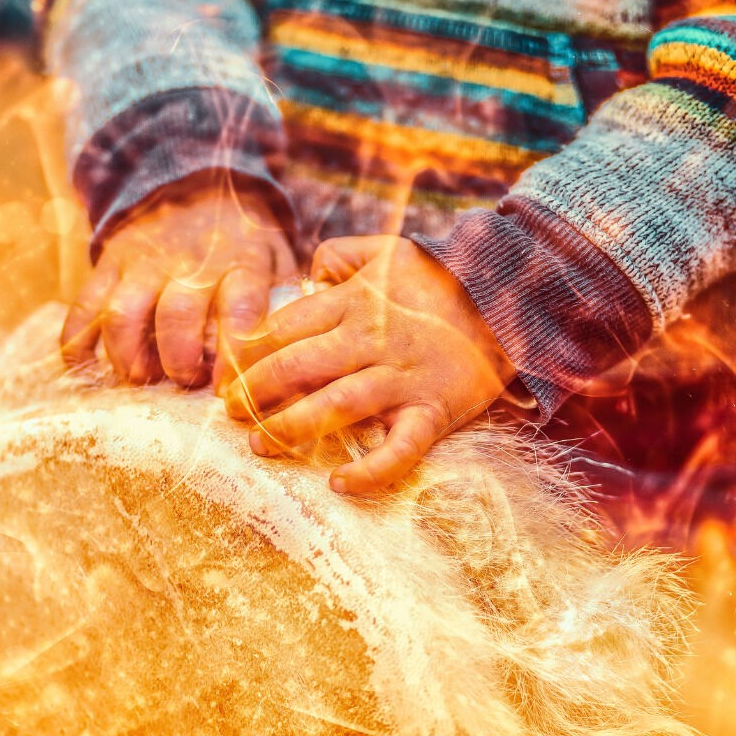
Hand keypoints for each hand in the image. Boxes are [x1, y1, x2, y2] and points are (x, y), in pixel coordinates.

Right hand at [60, 179, 296, 385]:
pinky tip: (81, 367)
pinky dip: (76, 341)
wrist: (194, 184)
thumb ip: (286, 299)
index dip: (233, 353)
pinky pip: (83, 305)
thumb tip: (294, 352)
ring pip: (123, 313)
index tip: (228, 386)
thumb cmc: (243, 241)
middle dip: (177, 360)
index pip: (240, 309)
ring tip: (140, 377)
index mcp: (240, 263)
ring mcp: (143, 263)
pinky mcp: (108, 264)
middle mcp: (189, 263)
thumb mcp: (276, 256)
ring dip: (127, 355)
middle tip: (184, 381)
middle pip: (176, 316)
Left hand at [221, 235, 514, 493]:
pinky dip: (372, 470)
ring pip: (337, 405)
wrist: (512, 300)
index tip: (223, 371)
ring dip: (292, 427)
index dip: (248, 350)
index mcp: (356, 303)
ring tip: (259, 443)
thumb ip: (342, 255)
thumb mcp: (390, 251)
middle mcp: (373, 341)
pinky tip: (339, 485)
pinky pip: (402, 448)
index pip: (287, 326)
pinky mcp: (433, 412)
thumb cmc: (443, 279)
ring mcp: (403, 379)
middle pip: (301, 365)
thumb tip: (308, 271)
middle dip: (256, 390)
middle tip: (228, 411)